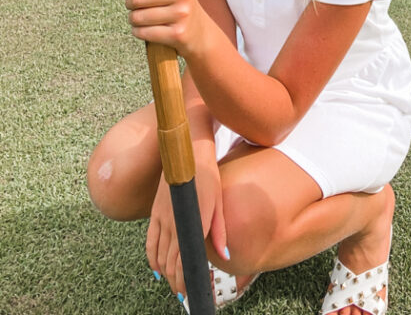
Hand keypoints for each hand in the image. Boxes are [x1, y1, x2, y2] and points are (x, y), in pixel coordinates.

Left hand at [113, 0, 207, 55]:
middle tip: (135, 6)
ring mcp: (182, 14)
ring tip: (140, 18)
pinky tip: (144, 30)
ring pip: (138, 17)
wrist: (199, 32)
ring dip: (133, 19)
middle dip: (130, 3)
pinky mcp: (177, 34)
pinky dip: (138, 32)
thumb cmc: (176, 5)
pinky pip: (143, 32)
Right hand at [146, 158, 227, 296]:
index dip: (185, 280)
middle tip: (182, 292)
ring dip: (164, 273)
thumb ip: (219, 232)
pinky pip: (149, 241)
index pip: (184, 261)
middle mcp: (174, 223)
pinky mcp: (154, 212)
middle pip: (171, 263)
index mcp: (193, 222)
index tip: (190, 292)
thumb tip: (225, 256)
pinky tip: (157, 268)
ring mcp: (162, 218)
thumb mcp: (219, 202)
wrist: (188, 153)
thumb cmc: (209, 176)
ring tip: (172, 283)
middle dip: (176, 281)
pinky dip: (152, 258)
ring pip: (159, 255)